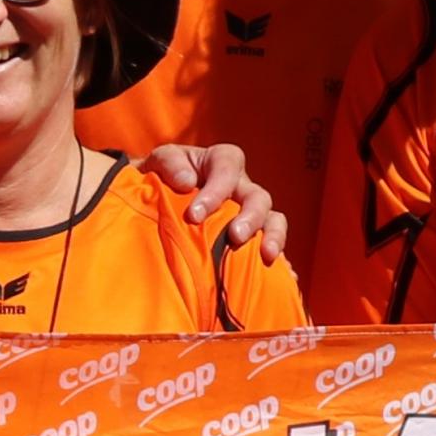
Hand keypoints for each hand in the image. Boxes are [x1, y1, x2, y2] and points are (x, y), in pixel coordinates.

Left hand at [140, 140, 282, 257]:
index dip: (216, 191)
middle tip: (236, 236)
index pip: (227, 169)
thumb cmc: (161, 176)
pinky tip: (278, 274)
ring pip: (272, 220)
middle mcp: (240, 187)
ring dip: (273, 236)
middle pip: (258, 197)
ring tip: (267, 256)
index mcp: (221, 163)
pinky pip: (269, 246)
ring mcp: (248, 213)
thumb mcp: (158, 161)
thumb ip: (168, 162)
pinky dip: (276, 259)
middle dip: (250, 217)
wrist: (157, 197)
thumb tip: (186, 182)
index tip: (194, 215)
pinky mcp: (250, 237)